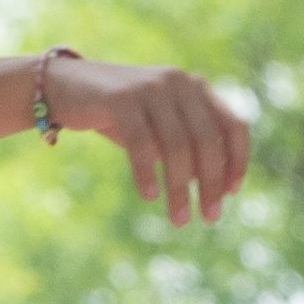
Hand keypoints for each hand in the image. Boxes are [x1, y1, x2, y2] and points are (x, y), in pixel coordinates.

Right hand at [45, 56, 252, 225]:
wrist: (66, 88)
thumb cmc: (120, 116)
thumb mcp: (160, 129)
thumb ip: (187, 148)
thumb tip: (216, 188)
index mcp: (196, 88)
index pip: (234, 125)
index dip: (238, 161)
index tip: (231, 194)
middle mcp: (179, 83)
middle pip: (208, 140)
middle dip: (211, 183)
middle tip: (210, 218)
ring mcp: (151, 87)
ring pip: (177, 145)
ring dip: (180, 188)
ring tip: (179, 219)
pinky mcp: (122, 98)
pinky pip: (142, 143)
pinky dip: (147, 173)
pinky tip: (149, 197)